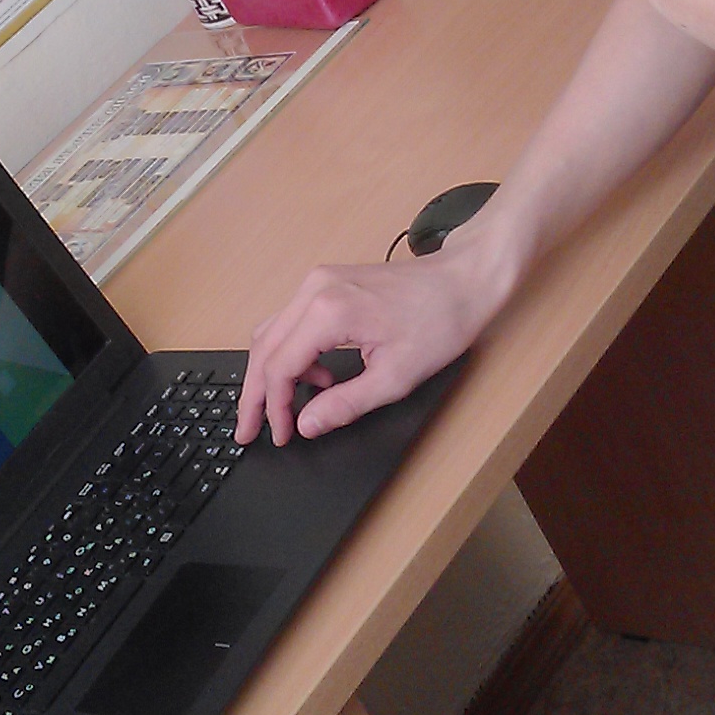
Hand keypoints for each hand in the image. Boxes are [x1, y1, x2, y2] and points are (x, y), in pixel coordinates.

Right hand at [235, 239, 513, 446]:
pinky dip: (292, 352)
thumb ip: (345, 404)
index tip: (280, 435)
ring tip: (289, 407)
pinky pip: (291, 321)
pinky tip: (318, 376)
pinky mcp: (326, 283)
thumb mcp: (396, 376)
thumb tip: (307, 424)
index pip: (280, 366)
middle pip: (264, 347)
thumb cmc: (440, 321)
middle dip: (256, 393)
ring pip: (272, 333)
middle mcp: (314, 289)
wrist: (464, 279)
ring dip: (273, 372)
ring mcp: (317, 281)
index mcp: (328, 311)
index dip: (274, 407)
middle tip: (250, 429)